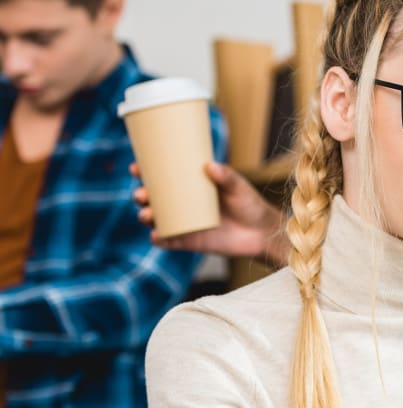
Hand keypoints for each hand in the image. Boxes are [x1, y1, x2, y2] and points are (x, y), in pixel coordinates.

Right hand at [131, 161, 289, 265]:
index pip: (162, 177)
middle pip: (153, 199)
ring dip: (146, 216)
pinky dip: (160, 239)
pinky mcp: (190, 241)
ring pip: (157, 219)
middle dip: (141, 196)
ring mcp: (185, 223)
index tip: (136, 168)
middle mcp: (183, 204)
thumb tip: (210, 166)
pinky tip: (156, 235)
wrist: (261, 233)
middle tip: (142, 194)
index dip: (145, 173)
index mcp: (190, 186)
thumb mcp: (239, 188)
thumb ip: (226, 177)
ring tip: (148, 214)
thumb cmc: (250, 205)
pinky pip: (169, 241)